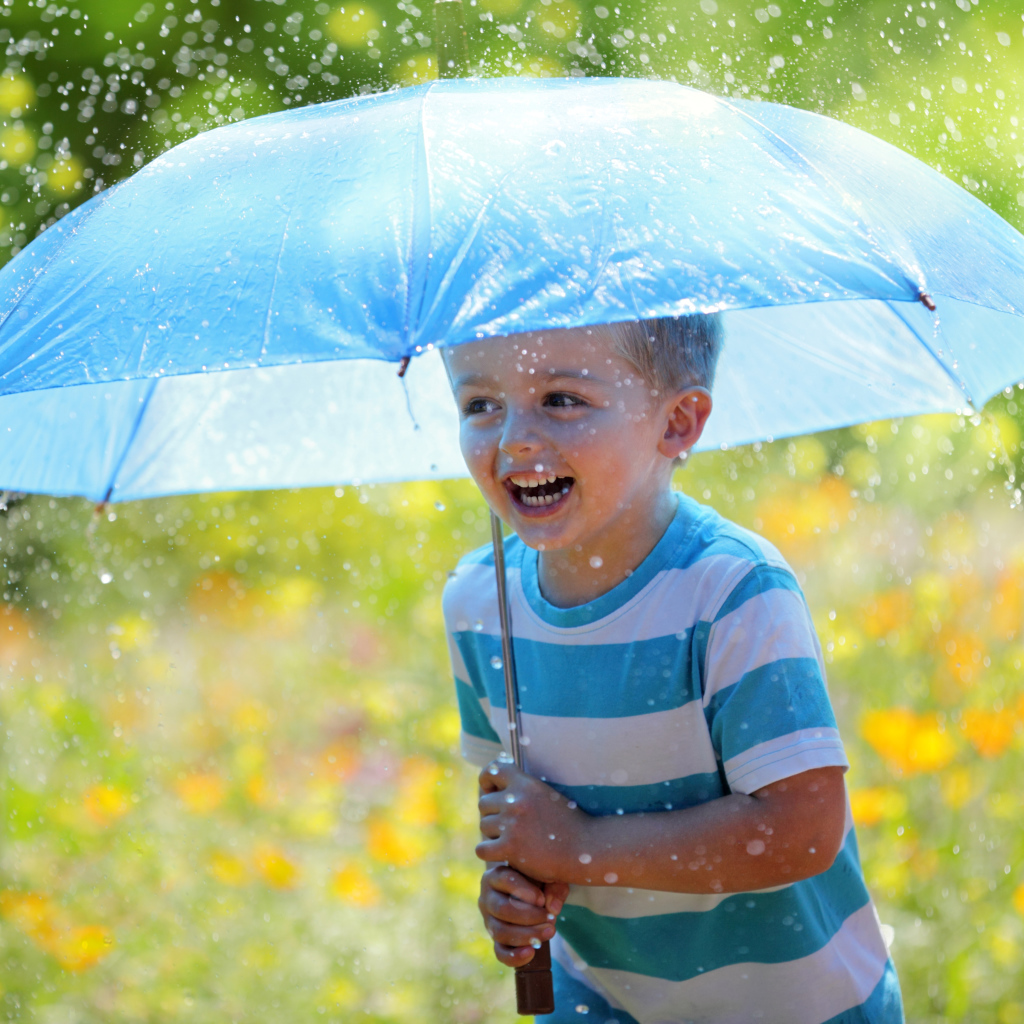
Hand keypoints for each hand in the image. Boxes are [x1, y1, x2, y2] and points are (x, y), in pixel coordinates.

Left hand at [477, 758, 589, 881]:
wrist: (586, 849)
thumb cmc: (568, 824)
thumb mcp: (548, 795)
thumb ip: (525, 790)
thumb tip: (499, 785)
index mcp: (527, 784)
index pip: (493, 770)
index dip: (487, 780)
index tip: (492, 791)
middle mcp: (517, 800)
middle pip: (483, 803)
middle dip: (492, 814)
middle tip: (507, 826)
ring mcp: (512, 824)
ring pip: (483, 826)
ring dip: (493, 835)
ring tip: (511, 841)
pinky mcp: (510, 847)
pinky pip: (482, 849)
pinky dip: (490, 853)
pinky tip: (504, 855)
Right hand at [478, 864, 568, 966]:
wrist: (530, 893)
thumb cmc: (537, 879)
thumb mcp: (547, 875)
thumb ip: (554, 886)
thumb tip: (553, 908)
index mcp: (496, 875)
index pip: (505, 880)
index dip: (524, 891)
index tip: (542, 899)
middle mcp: (487, 897)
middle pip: (502, 909)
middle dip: (529, 917)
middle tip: (551, 919)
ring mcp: (488, 920)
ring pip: (500, 932)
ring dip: (526, 935)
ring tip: (549, 932)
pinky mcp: (495, 939)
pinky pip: (499, 952)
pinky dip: (514, 956)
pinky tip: (531, 953)